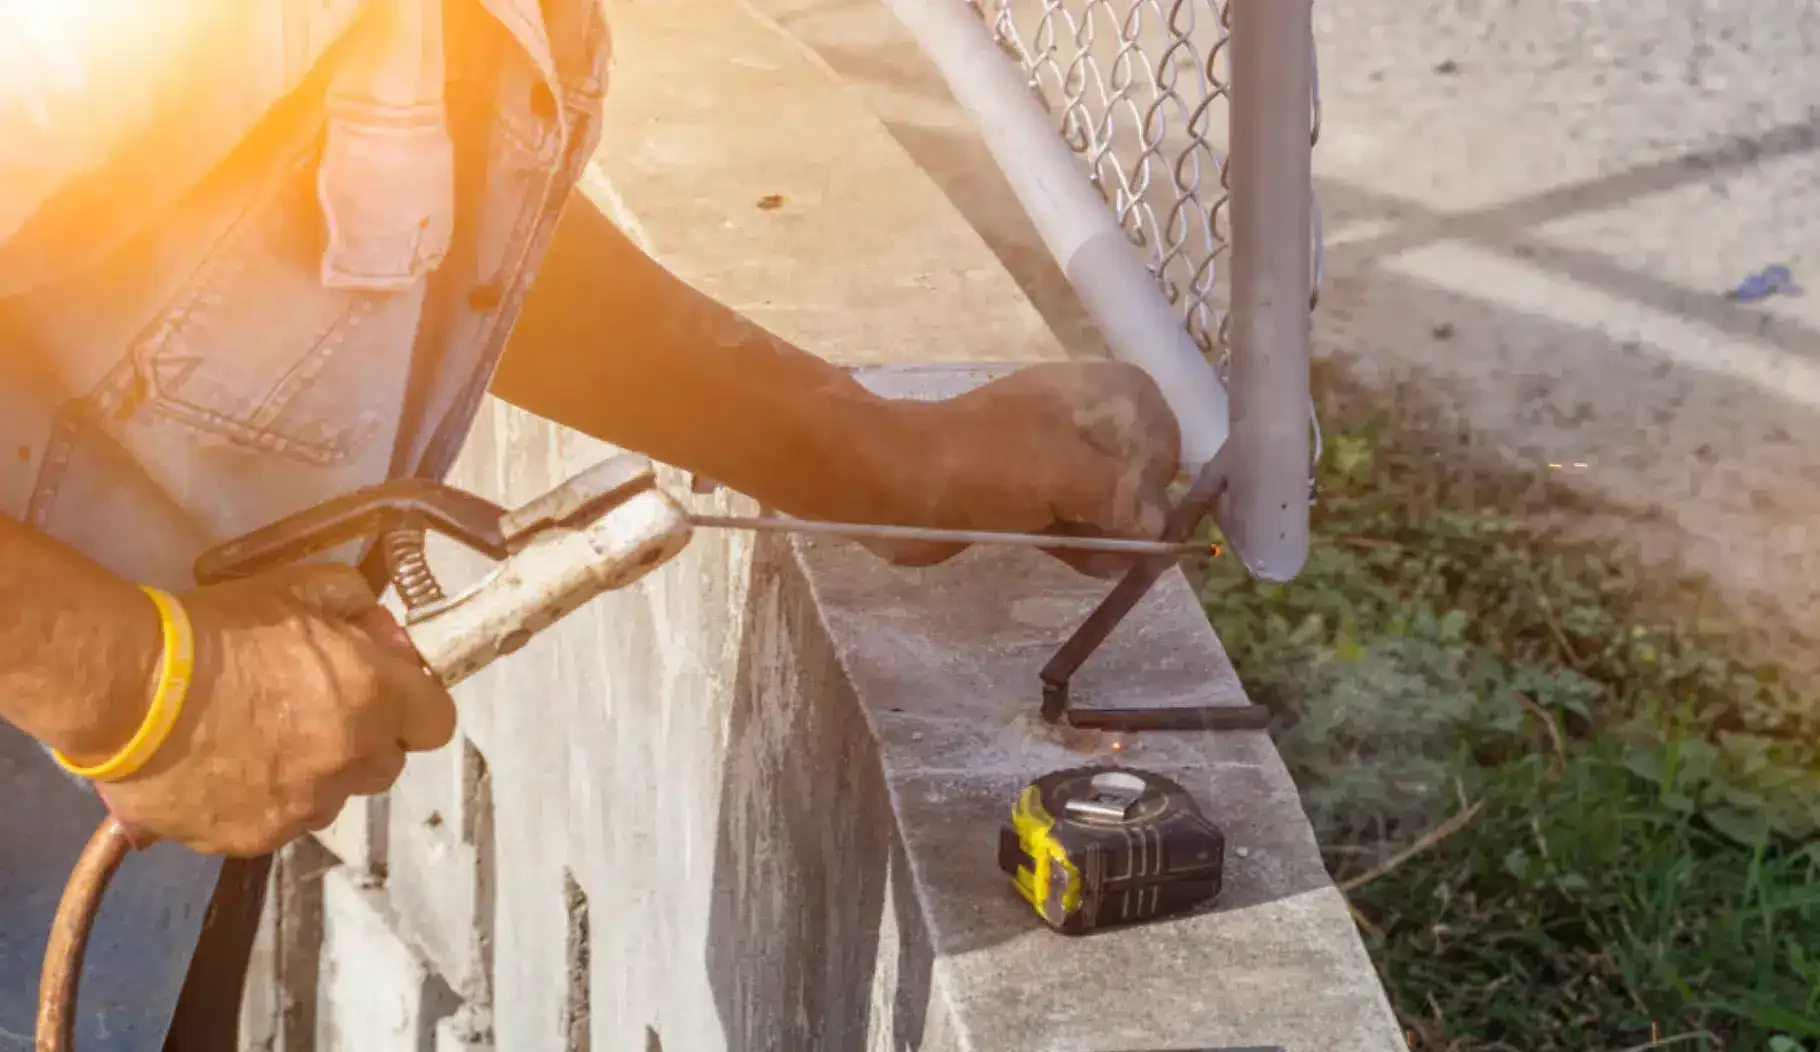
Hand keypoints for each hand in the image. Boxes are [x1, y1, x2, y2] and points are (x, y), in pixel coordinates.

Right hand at [83, 564, 455, 855]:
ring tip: (261, 739)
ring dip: (315, 773)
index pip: (436, 722)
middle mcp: (349, 763)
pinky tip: (226, 767)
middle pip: (386, 763)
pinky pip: (278, 824)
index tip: (383, 687)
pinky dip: (263, 801)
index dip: (414, 703)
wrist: (128, 685)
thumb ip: (357, 607)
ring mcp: (301, 809)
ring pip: (332, 797)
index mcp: (375, 700)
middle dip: (364, 736)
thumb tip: (381, 634)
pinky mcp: (252, 839)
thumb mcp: (300, 588)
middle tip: (314, 707)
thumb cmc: (218, 628)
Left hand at [881, 360, 1181, 576]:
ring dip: (1116, 529)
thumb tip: (1157, 523)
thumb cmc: (985, 465)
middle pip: (1126, 457)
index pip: (1144, 406)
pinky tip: (1100, 568)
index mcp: (1079, 396)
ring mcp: (1038, 464)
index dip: (1161, 446)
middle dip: (1141, 499)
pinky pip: (1066, 521)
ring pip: (1096, 496)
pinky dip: (1086, 543)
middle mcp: (1064, 424)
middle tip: (1147, 541)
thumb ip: (1118, 496)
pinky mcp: (1015, 502)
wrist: (894, 488)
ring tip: (1127, 563)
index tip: (1158, 488)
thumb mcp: (1065, 474)